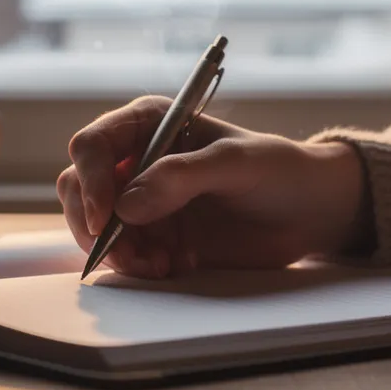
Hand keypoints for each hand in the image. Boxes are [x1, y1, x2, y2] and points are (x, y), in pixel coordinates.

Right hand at [56, 96, 366, 277]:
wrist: (311, 211)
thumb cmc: (279, 170)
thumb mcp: (236, 164)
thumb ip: (182, 177)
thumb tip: (126, 204)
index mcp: (150, 124)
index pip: (93, 145)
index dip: (89, 179)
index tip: (104, 216)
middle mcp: (137, 159)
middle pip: (79, 188)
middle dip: (95, 224)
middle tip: (128, 254)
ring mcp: (143, 199)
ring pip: (95, 227)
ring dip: (119, 251)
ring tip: (161, 266)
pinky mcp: (156, 235)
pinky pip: (124, 253)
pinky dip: (139, 266)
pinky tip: (175, 266)